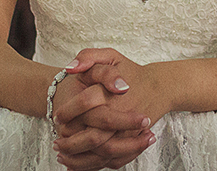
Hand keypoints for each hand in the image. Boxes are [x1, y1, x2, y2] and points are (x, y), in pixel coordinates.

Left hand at [52, 49, 162, 168]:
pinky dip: (94, 165)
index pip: (86, 103)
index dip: (68, 110)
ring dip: (79, 158)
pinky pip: (113, 160)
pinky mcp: (133, 142)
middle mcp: (122, 114)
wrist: (159, 87)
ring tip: (63, 156)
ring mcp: (129, 131)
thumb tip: (70, 69)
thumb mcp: (110, 56)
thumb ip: (88, 56)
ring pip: (101, 152)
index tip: (58, 117)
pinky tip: (79, 164)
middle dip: (70, 142)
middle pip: (92, 136)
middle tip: (57, 143)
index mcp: (113, 92)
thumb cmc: (131, 71)